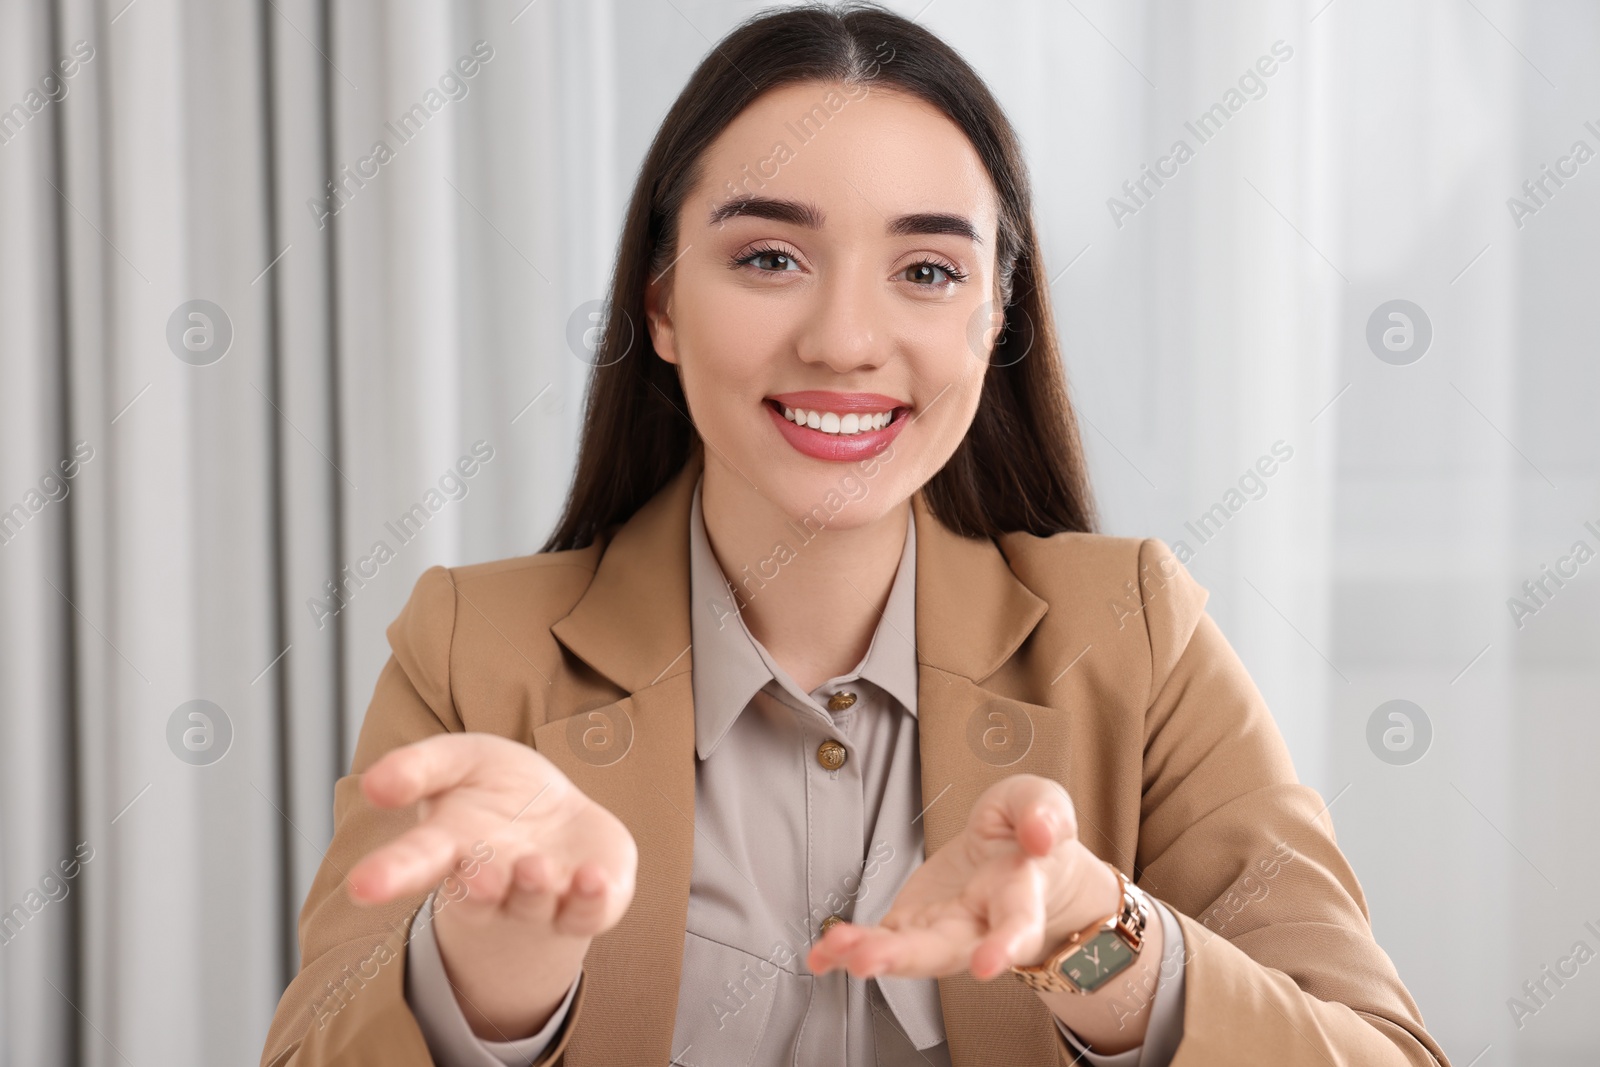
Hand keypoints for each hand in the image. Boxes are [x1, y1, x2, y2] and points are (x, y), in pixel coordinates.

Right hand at [348, 733, 637, 1038]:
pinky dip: (591, 900)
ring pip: (533, 903)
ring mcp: (541, 899)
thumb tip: (373, 784)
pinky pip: (590, 911)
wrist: (556, 818)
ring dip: (533, 889)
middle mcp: (493, 883)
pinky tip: (592, 879)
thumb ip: (419, 767)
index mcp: (451, 848)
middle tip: (478, 876)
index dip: (390, 874)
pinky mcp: (589, 903)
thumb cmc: (495, 787)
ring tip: (534, 867)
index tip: (362, 886)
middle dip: (478, 890)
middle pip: (477, 895)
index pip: (415, 862)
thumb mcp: (457, 760)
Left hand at [806, 774, 1118, 981]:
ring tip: (834, 948)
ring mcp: (940, 931)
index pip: (1016, 926)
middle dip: (904, 957)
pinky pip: (879, 942)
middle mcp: (978, 927)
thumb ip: (1043, 814)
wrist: (1015, 858)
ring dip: (868, 953)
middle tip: (868, 960)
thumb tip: (1042, 834)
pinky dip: (847, 952)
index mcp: (1018, 896)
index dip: (1004, 947)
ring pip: (906, 952)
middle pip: (945, 951)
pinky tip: (820, 956)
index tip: (990, 964)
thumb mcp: (1040, 804)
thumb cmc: (1027, 834)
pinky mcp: (910, 925)